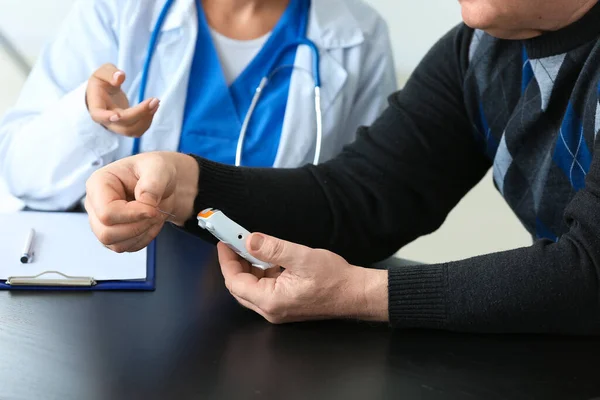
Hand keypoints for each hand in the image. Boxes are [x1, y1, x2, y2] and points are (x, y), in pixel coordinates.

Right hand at [85, 151, 198, 252]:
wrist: (164, 184)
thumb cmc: (156, 171)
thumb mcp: (159, 168)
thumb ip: (152, 183)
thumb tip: (145, 203)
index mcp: (99, 183)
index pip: (106, 213)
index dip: (132, 216)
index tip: (153, 209)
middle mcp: (94, 204)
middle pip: (106, 233)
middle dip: (137, 227)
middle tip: (155, 212)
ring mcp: (101, 222)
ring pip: (116, 244)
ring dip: (142, 234)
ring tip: (155, 216)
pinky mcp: (113, 234)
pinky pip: (126, 248)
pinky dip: (143, 239)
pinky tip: (151, 223)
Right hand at [86, 63, 159, 136]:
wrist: (103, 93)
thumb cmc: (102, 81)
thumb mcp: (103, 72)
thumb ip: (110, 73)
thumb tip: (120, 77)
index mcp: (96, 106)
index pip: (98, 115)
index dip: (107, 117)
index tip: (117, 115)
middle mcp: (106, 120)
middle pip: (123, 125)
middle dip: (140, 114)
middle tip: (154, 100)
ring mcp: (117, 126)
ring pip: (132, 131)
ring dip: (147, 119)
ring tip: (155, 103)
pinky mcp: (127, 127)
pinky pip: (138, 130)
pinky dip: (148, 121)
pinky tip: (153, 108)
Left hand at [218, 233, 388, 323]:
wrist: (355, 293)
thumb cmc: (334, 279)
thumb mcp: (301, 257)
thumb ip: (272, 249)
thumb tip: (249, 240)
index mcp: (270, 301)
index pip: (234, 282)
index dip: (226, 261)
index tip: (225, 242)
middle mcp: (271, 310)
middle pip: (239, 287)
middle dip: (235, 263)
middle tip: (234, 242)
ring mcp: (278, 309)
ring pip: (251, 288)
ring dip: (248, 267)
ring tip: (250, 246)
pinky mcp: (286, 305)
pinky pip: (264, 289)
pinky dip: (261, 273)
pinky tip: (268, 258)